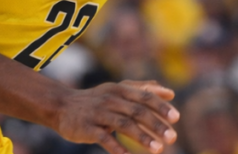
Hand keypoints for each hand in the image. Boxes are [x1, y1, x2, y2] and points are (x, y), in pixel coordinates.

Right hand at [54, 80, 179, 153]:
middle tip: (172, 138)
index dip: (161, 107)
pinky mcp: (86, 128)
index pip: (145, 96)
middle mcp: (111, 99)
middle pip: (137, 111)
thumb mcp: (118, 90)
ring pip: (124, 125)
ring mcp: (98, 113)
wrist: (62, 106)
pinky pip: (104, 138)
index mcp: (121, 89)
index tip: (176, 118)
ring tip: (158, 149)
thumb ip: (143, 90)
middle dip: (156, 125)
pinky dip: (117, 147)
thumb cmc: (96, 100)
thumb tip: (170, 93)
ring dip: (143, 138)